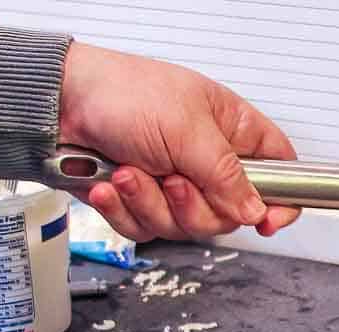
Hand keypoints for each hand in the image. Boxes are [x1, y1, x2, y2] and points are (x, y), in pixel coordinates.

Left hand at [59, 42, 300, 240]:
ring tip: (130, 172)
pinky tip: (111, 183)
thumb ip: (228, 175)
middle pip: (230, 214)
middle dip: (193, 205)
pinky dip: (125, 209)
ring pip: (187, 226)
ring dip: (151, 203)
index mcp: (234, 132)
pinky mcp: (144, 201)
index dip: (281, 201)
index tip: (266, 221)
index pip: (281, 172)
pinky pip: (149, 229)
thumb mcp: (189, 130)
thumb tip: (255, 209)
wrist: (57, 103)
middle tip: (172, 179)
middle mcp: (209, 162)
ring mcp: (177, 183)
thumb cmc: (123, 94)